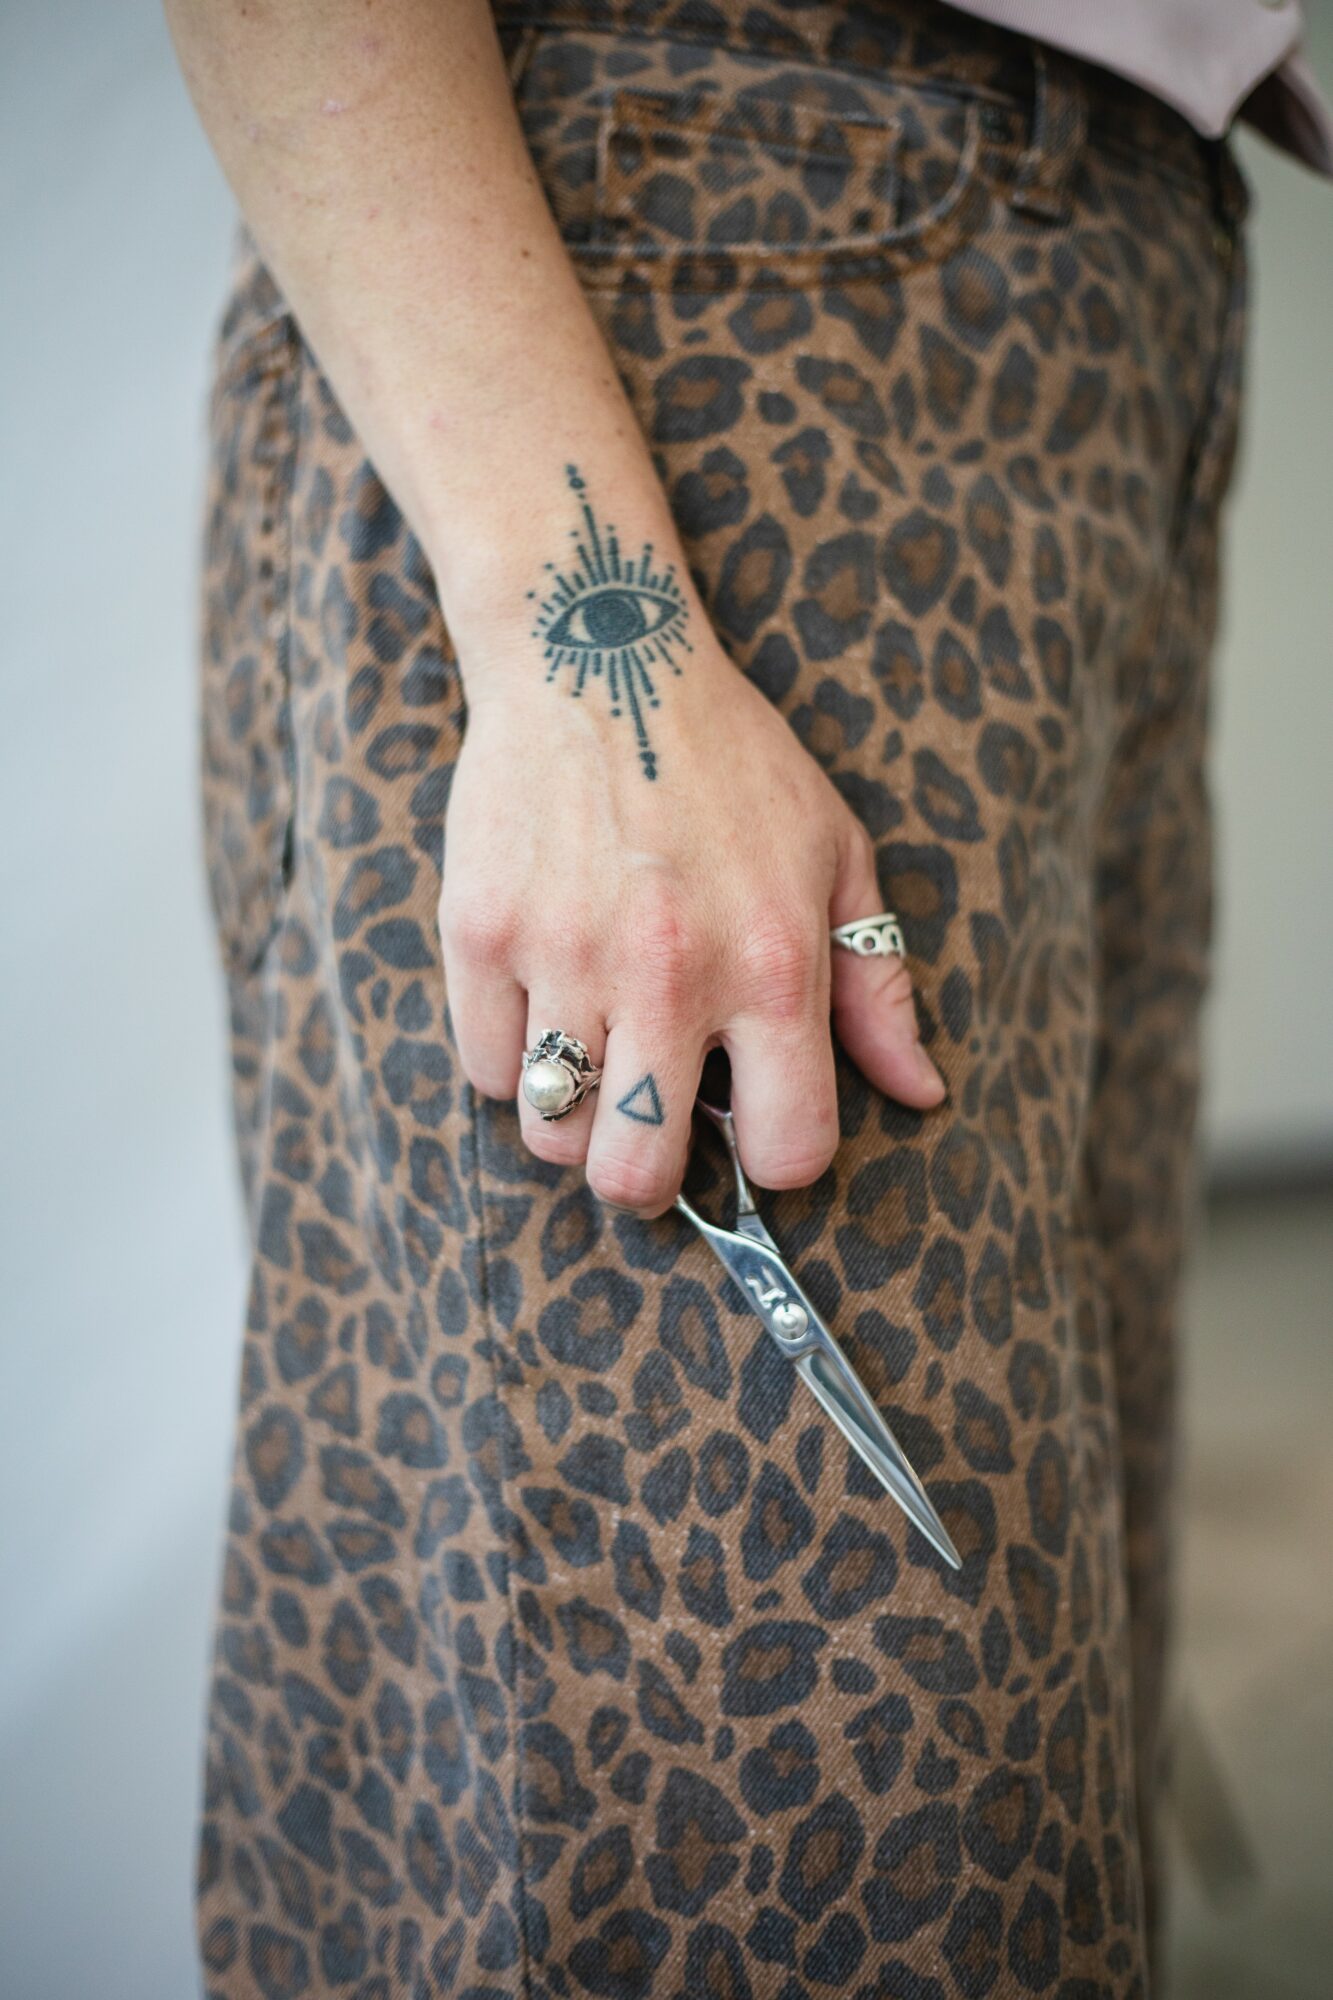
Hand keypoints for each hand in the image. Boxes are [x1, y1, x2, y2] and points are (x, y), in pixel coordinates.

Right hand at [439, 637, 946, 1218]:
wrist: (600, 655)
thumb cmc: (733, 762)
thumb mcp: (836, 854)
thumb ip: (878, 987)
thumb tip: (923, 1094)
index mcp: (774, 965)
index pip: (786, 1151)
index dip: (775, 1158)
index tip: (754, 1125)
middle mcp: (670, 974)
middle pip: (637, 1175)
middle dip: (648, 1172)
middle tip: (650, 1122)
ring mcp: (564, 955)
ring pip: (551, 1135)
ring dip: (575, 1118)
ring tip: (596, 1055)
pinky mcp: (479, 932)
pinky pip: (486, 1070)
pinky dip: (514, 1060)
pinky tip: (545, 1001)